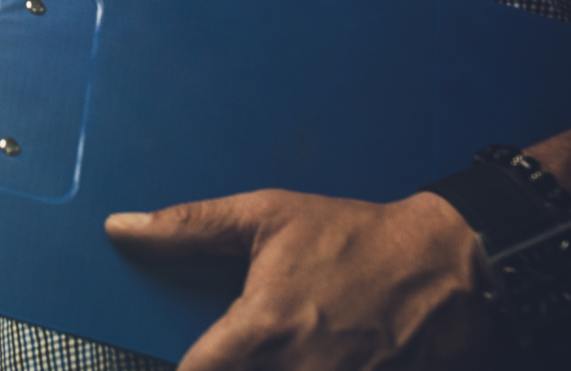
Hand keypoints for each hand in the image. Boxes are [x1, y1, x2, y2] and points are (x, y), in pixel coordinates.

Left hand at [105, 189, 502, 369]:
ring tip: (270, 356)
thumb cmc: (355, 238)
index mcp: (264, 327)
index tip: (183, 365)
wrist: (451, 267)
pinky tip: (297, 361)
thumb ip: (189, 227)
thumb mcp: (267, 215)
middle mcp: (298, 369)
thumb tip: (120, 229)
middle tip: (233, 355)